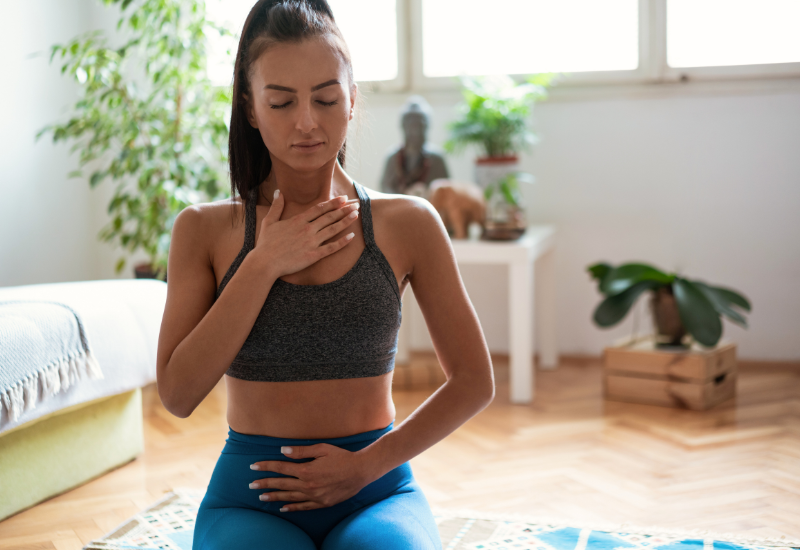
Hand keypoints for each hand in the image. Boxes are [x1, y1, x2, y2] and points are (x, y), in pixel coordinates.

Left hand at [249, 443, 371, 511]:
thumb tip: (283, 451)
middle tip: (251, 484)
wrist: (360, 471)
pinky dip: (292, 507)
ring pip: (290, 497)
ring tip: (261, 497)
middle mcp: (308, 485)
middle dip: (265, 483)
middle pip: (281, 484)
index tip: (253, 466)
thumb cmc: (342, 457)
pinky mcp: (322, 503)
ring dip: (274, 497)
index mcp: (306, 470)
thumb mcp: (322, 449)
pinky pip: (303, 507)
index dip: (266, 466)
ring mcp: (315, 496)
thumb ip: (302, 451)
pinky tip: (283, 508)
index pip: (281, 467)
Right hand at [253, 189, 359, 278]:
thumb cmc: (266, 243)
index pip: (319, 208)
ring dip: (345, 221)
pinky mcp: (313, 255)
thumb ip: (276, 206)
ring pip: (332, 229)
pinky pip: (331, 248)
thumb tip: (278, 192)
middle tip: (356, 204)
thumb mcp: (269, 221)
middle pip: (329, 217)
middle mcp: (307, 229)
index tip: (342, 198)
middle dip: (344, 209)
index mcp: (298, 220)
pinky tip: (351, 237)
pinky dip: (342, 242)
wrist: (265, 262)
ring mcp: (311, 242)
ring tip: (356, 215)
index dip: (332, 203)